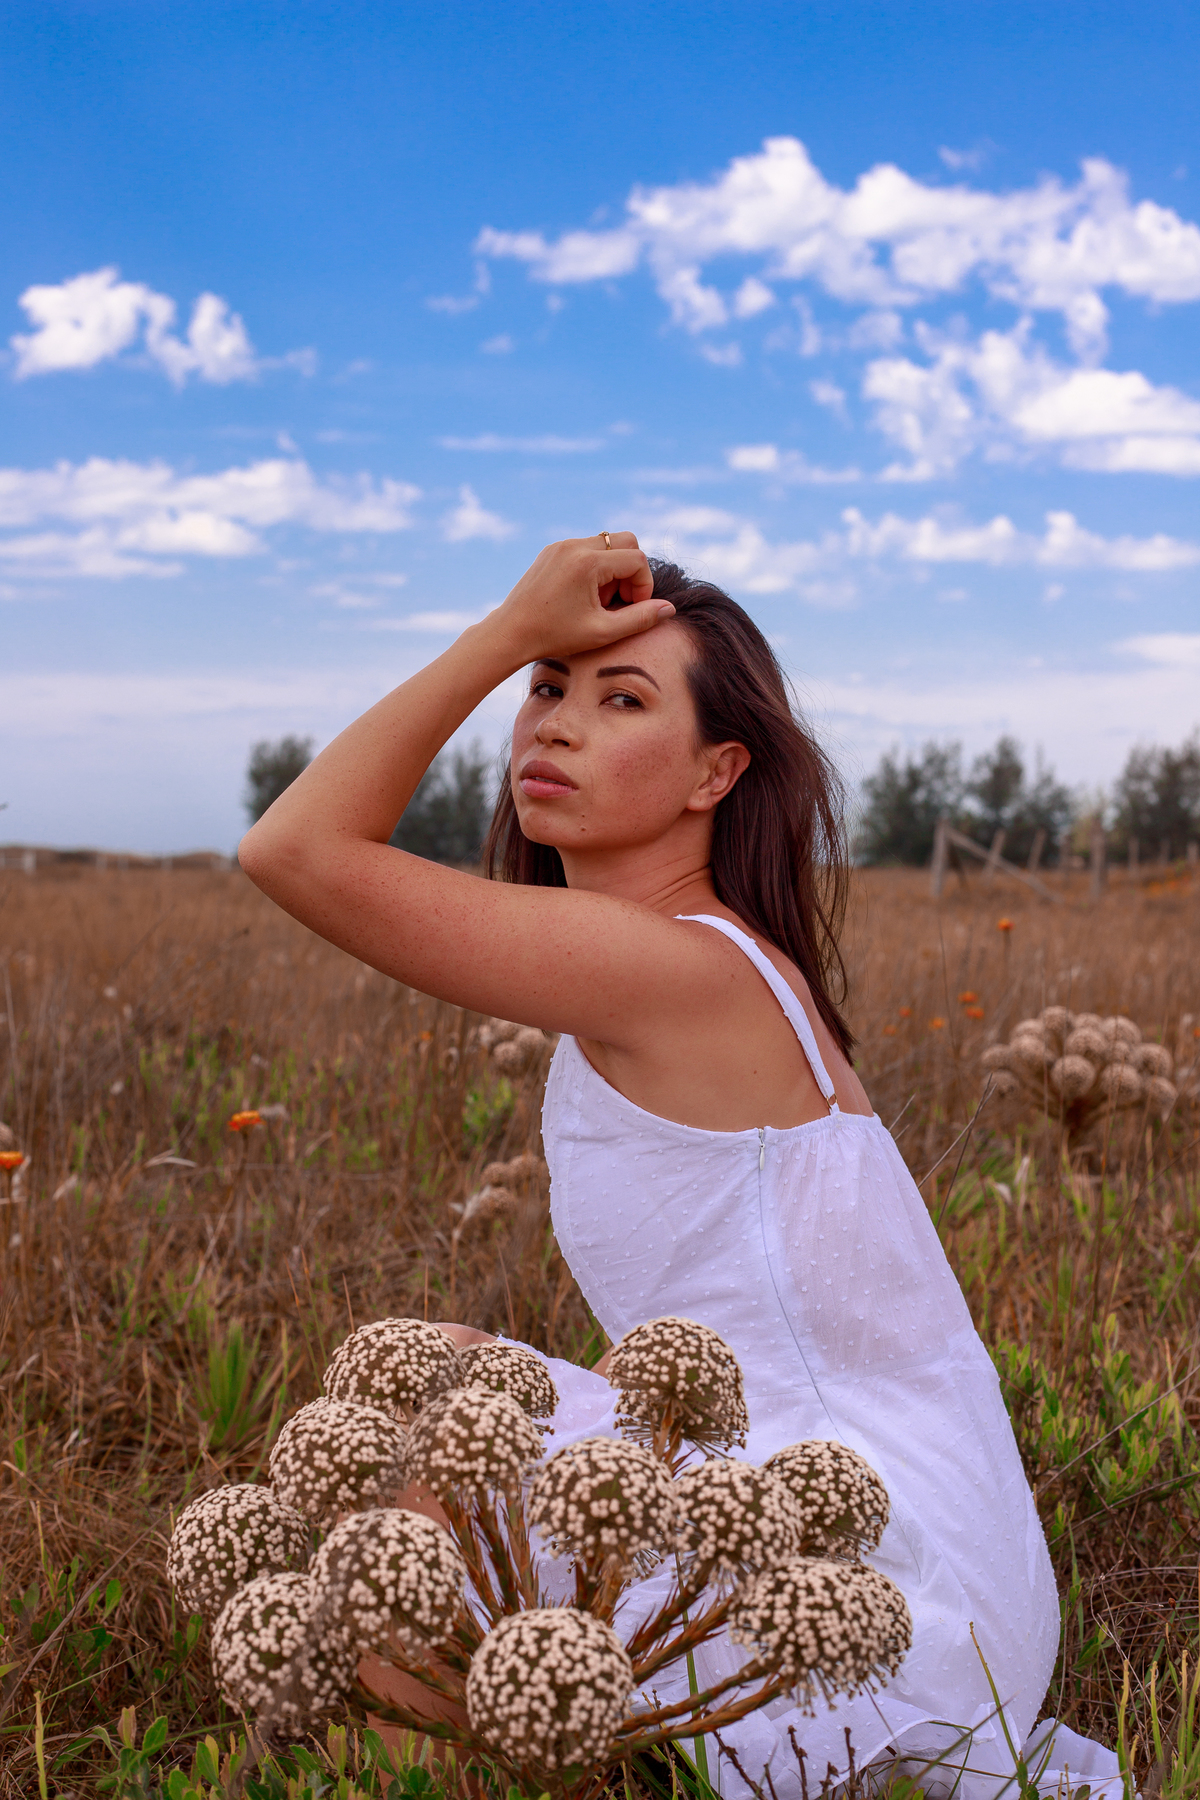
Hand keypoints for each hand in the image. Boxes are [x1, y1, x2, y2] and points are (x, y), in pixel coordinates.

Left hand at [487, 532, 673, 665]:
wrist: (511, 632)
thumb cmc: (555, 636)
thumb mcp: (602, 632)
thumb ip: (640, 619)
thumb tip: (669, 608)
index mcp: (588, 562)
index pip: (637, 560)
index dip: (643, 586)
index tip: (632, 609)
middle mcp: (575, 545)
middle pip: (626, 541)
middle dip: (631, 571)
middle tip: (618, 601)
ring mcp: (562, 545)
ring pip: (607, 543)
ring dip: (613, 570)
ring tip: (599, 601)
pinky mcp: (553, 550)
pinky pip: (587, 548)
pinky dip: (596, 567)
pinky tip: (583, 595)